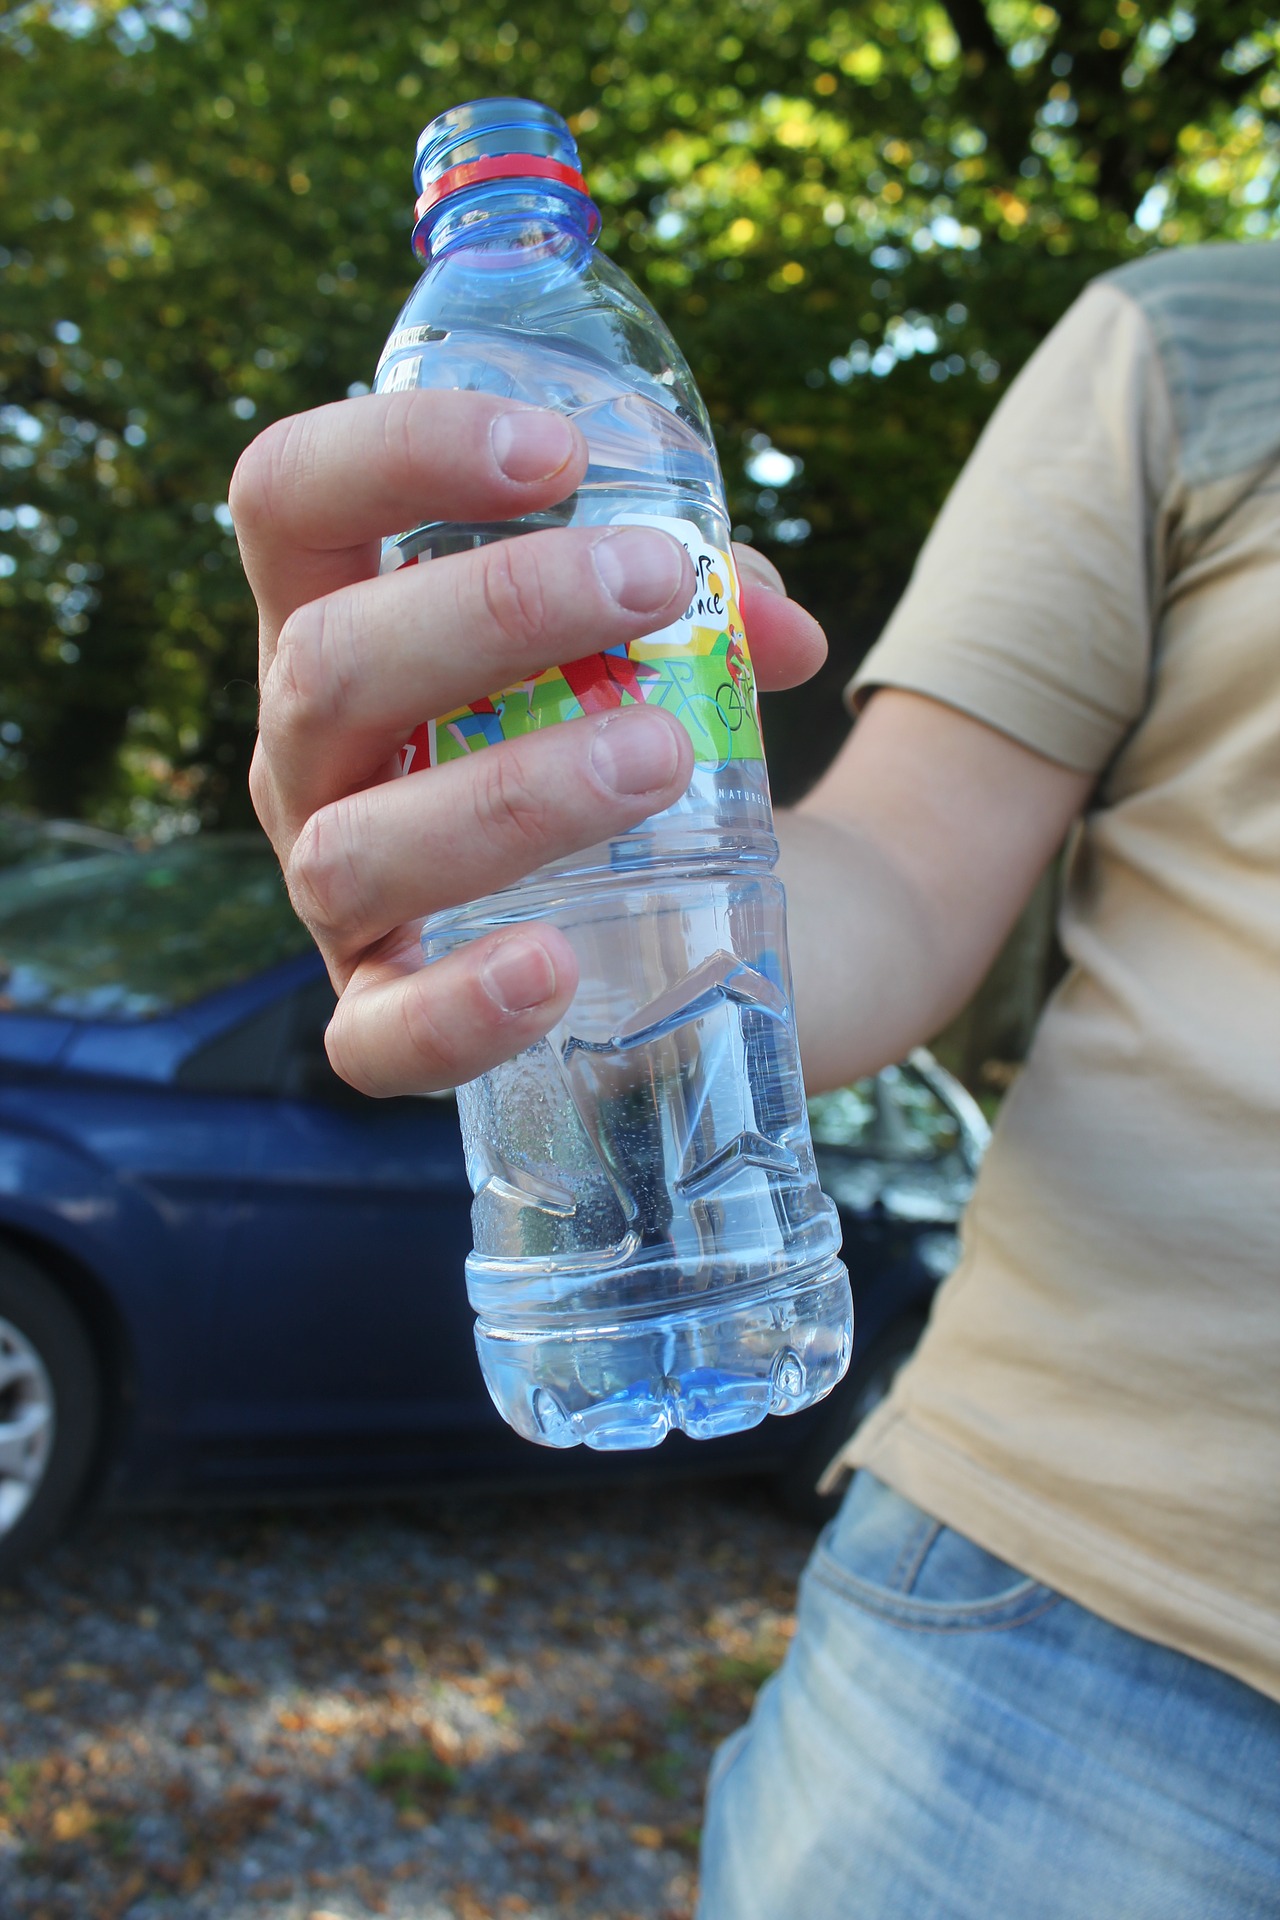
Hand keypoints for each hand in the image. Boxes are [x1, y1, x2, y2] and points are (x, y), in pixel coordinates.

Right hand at [233, 390, 827, 1095]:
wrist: (663, 929)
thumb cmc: (620, 741)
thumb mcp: (651, 647)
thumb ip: (712, 606)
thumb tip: (780, 629)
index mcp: (342, 623)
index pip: (291, 498)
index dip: (398, 452)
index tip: (556, 453)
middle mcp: (310, 755)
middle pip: (327, 665)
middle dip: (492, 611)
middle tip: (656, 585)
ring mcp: (332, 895)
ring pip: (356, 846)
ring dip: (509, 791)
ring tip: (660, 758)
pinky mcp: (381, 1019)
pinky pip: (377, 1038)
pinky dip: (459, 1004)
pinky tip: (551, 964)